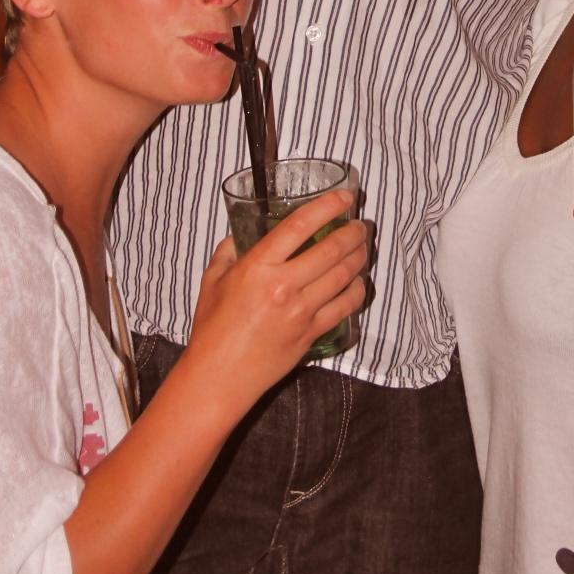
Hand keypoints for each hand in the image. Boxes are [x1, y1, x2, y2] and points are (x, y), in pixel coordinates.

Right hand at [186, 189, 367, 410]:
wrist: (219, 376)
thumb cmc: (212, 330)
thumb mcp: (212, 282)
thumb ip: (227, 254)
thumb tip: (238, 237)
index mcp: (257, 267)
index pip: (299, 226)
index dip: (326, 206)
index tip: (343, 197)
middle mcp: (283, 286)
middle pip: (331, 249)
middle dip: (352, 232)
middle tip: (358, 225)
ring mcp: (301, 311)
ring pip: (344, 276)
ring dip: (359, 257)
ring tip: (362, 247)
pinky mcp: (311, 333)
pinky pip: (345, 307)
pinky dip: (357, 291)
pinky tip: (358, 282)